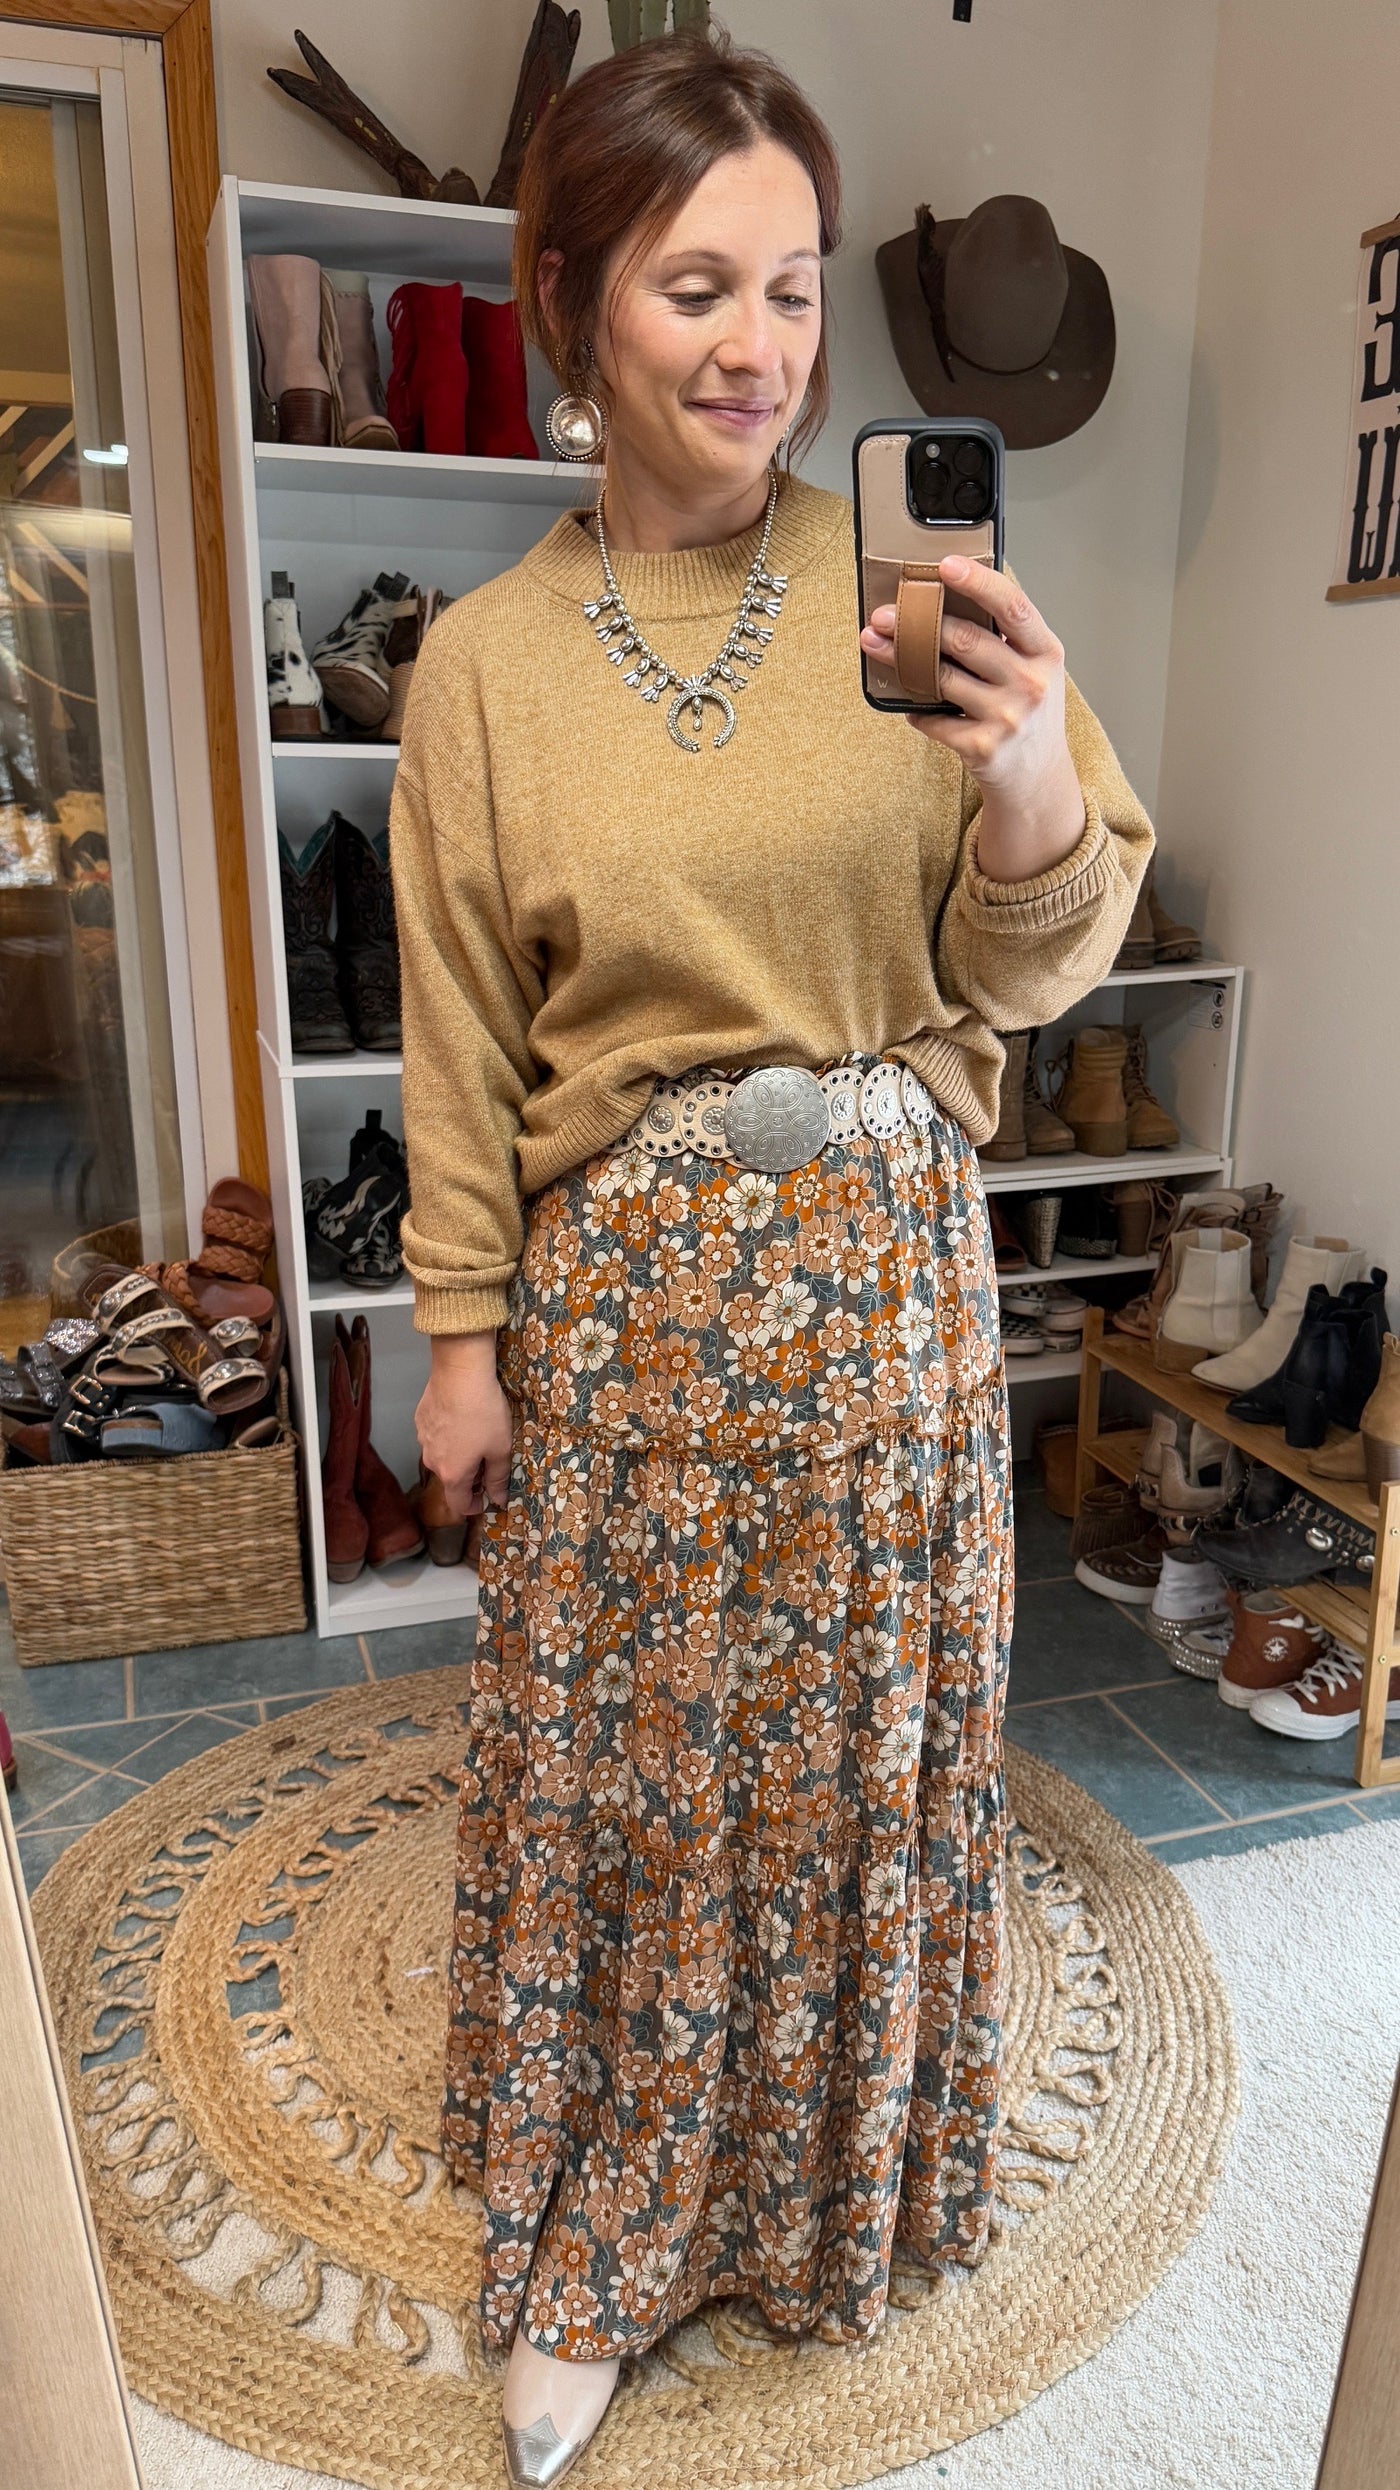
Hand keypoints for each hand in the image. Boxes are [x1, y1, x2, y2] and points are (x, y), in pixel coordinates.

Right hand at [415, 1332, 513, 1518]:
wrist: (460, 1373)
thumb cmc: (484, 1413)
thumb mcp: (500, 1448)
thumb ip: (498, 1478)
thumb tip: (498, 1500)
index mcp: (452, 1474)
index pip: (458, 1504)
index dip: (473, 1506)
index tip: (485, 1498)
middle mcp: (431, 1462)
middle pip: (450, 1479)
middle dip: (468, 1477)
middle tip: (488, 1461)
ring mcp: (422, 1440)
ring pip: (441, 1457)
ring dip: (457, 1455)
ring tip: (476, 1436)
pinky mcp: (419, 1420)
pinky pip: (435, 1437)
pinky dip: (448, 1436)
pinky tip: (461, 1419)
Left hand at [860, 555, 1084, 877]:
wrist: (1037, 778)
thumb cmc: (1028, 712)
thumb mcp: (1032, 669)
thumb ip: (1004, 638)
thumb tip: (944, 599)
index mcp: (1046, 653)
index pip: (1013, 607)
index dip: (978, 582)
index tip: (944, 565)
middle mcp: (1032, 684)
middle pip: (966, 641)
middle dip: (918, 623)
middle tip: (884, 614)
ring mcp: (1008, 718)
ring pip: (941, 677)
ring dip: (900, 660)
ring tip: (876, 644)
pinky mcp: (982, 747)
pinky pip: (933, 718)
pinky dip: (916, 709)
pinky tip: (911, 705)